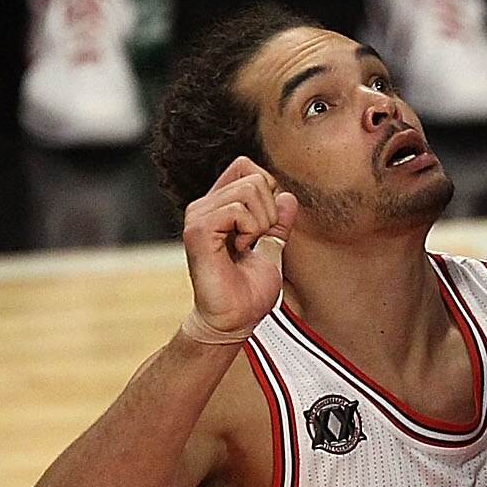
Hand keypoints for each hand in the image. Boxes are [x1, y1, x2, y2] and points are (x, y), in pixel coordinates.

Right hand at [179, 158, 295, 345]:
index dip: (268, 189)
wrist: (234, 320)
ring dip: (261, 222)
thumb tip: (288, 196)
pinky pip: (238, 210)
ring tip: (247, 247)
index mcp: (219, 207)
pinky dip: (250, 231)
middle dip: (269, 210)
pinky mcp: (197, 231)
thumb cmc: (248, 292)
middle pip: (253, 176)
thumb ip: (278, 223)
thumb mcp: (271, 249)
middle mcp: (204, 206)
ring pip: (249, 189)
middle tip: (256, 241)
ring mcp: (198, 216)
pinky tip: (240, 251)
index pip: (246, 166)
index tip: (265, 225)